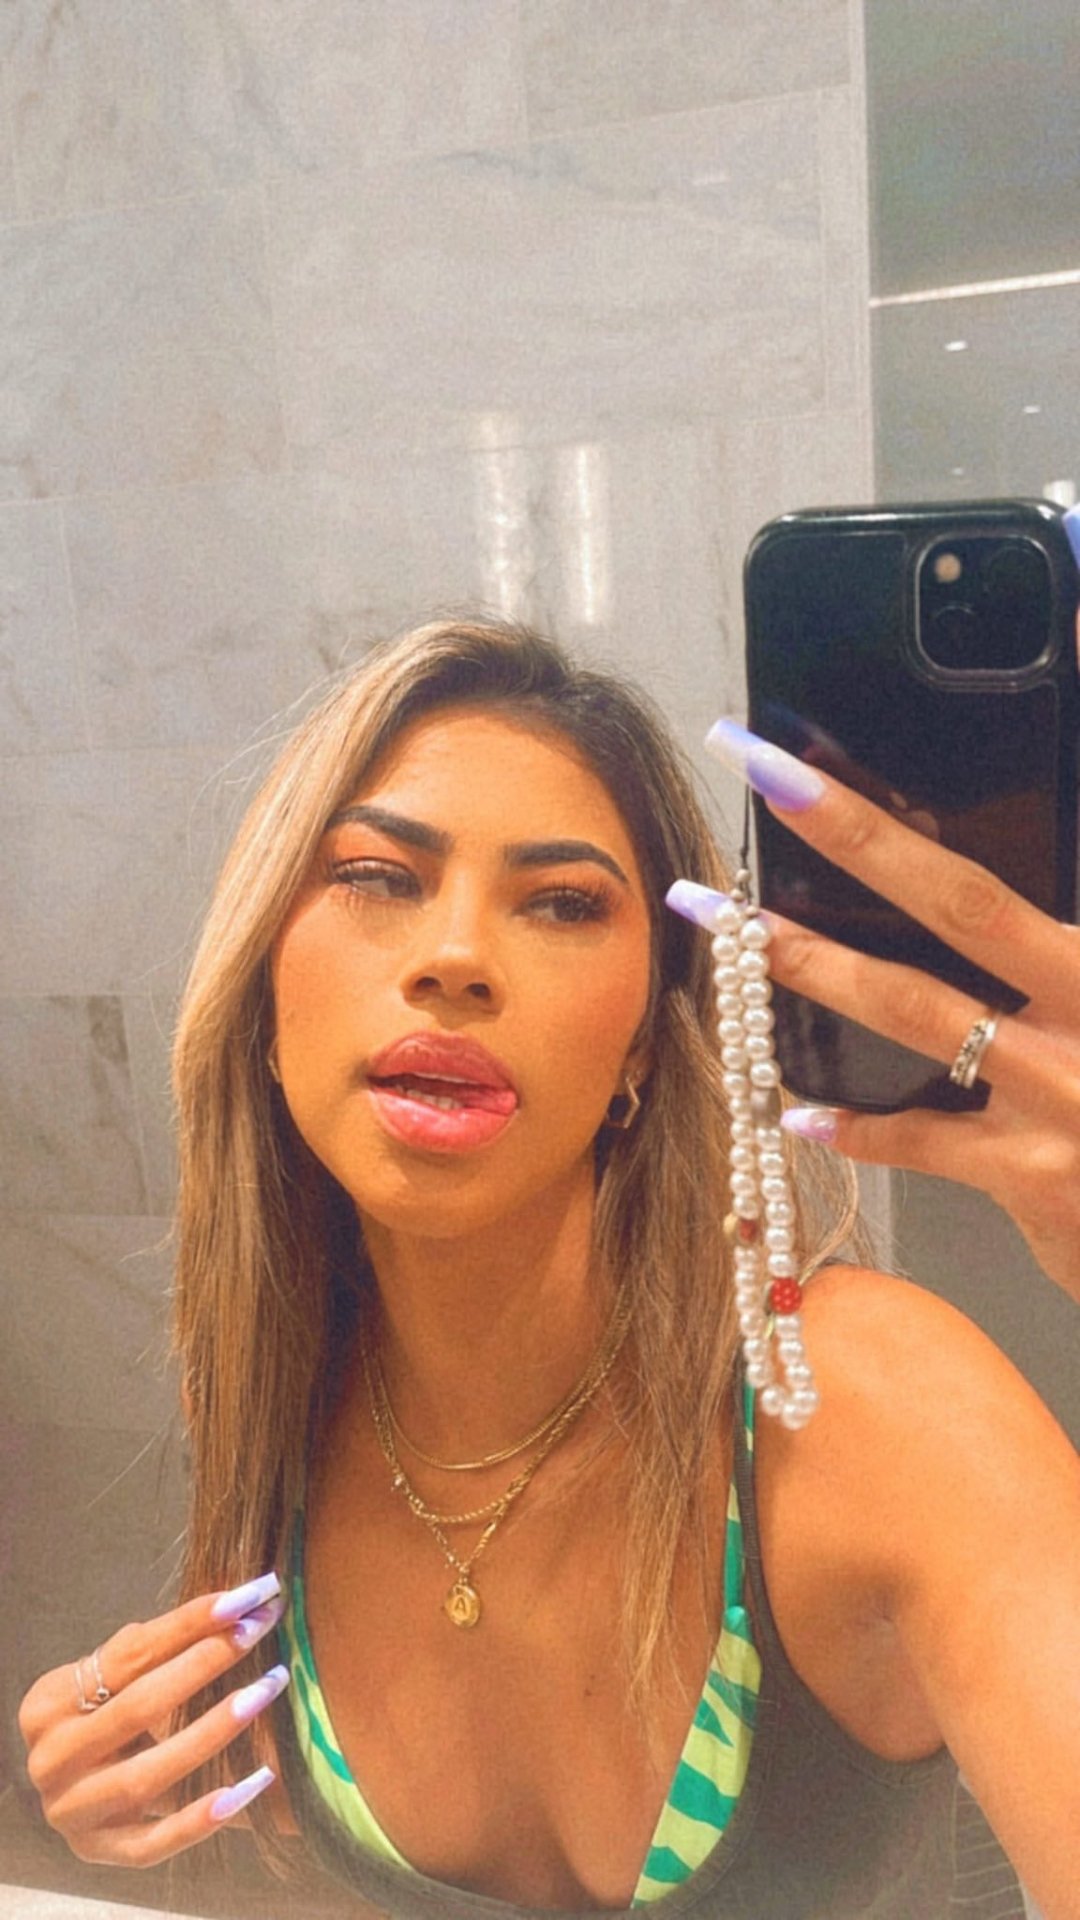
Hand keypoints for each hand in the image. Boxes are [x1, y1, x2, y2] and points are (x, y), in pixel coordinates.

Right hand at [18, 1574, 287, 1867]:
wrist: (65, 1785)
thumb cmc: (99, 1715)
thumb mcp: (110, 1678)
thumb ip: (154, 1649)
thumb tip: (236, 1604)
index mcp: (48, 1704)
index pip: (128, 1655)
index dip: (190, 1622)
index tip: (247, 1598)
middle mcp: (51, 1760)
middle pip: (139, 1708)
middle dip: (206, 1663)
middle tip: (259, 1630)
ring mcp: (72, 1813)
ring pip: (147, 1776)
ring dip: (214, 1730)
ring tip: (267, 1689)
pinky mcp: (98, 1852)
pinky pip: (155, 1843)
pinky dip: (203, 1817)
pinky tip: (255, 1782)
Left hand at [670, 727, 1079, 1301]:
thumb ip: (1039, 940)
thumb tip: (1010, 878)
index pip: (1034, 849)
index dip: (983, 767)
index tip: (917, 703)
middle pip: (962, 897)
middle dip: (855, 828)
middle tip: (763, 765)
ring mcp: (1070, 1089)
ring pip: (918, 1009)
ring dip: (814, 964)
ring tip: (734, 929)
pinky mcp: (1039, 1174)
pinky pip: (922, 1137)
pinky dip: (858, 1125)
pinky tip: (800, 1111)